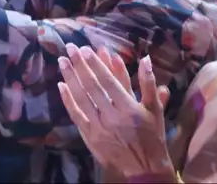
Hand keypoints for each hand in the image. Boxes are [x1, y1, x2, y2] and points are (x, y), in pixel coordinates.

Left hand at [57, 47, 173, 178]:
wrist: (144, 168)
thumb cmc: (151, 136)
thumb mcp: (154, 110)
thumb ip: (148, 83)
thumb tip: (145, 59)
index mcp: (129, 108)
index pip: (109, 82)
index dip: (96, 64)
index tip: (85, 49)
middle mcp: (112, 116)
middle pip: (92, 86)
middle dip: (80, 65)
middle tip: (70, 48)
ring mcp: (99, 127)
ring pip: (82, 98)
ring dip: (71, 78)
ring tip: (62, 61)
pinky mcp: (90, 136)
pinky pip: (76, 115)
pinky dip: (68, 100)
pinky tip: (61, 85)